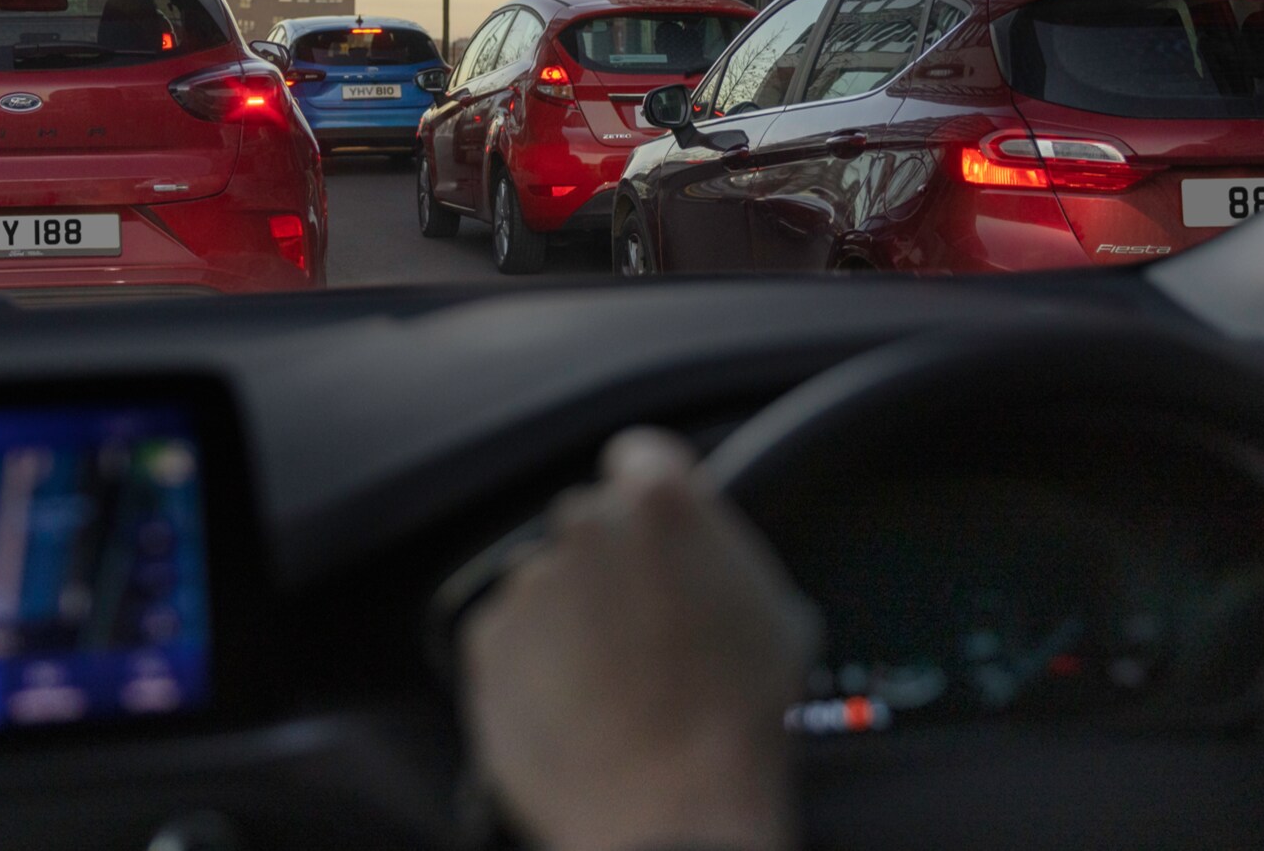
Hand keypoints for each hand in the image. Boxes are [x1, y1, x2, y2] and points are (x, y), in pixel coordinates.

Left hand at [462, 428, 820, 850]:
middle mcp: (582, 525)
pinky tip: (576, 707)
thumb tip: (716, 567)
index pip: (641, 455)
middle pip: (590, 523)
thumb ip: (729, 562)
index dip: (651, 494)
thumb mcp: (778, 616)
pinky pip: (510, 637)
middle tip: (644, 627)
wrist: (669, 808)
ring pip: (548, 584)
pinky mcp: (486, 639)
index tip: (656, 531)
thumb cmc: (736, 720)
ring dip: (571, 618)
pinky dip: (533, 664)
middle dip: (611, 565)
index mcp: (658, 501)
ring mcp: (527, 582)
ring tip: (611, 684)